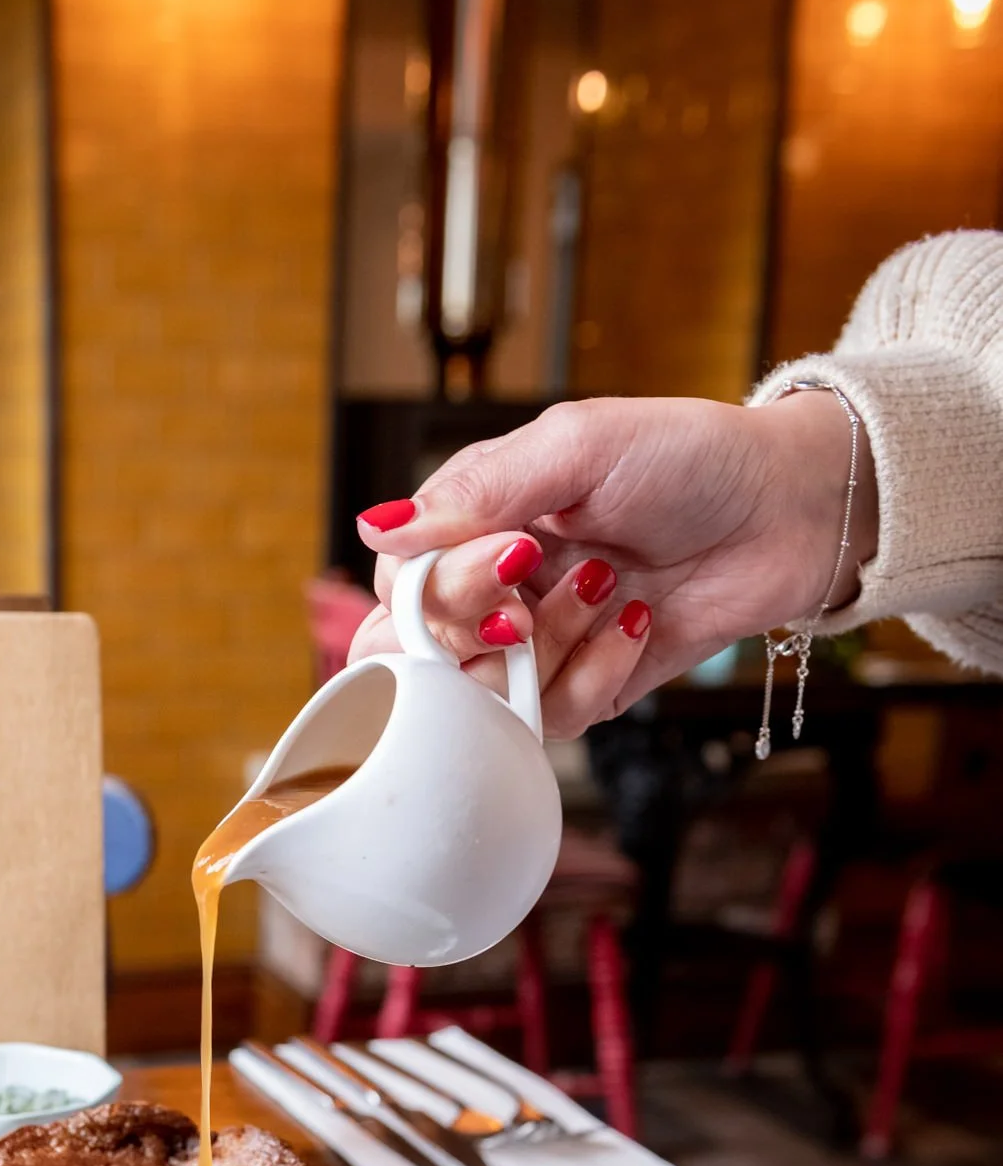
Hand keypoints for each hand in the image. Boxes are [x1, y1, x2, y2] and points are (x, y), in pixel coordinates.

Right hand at [347, 393, 877, 735]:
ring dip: (551, 645)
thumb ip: (475, 490)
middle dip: (475, 630)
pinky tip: (635, 624)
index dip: (439, 585)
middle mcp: (495, 585)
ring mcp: (539, 642)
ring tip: (611, 590)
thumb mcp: (577, 448)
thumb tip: (375, 527)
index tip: (512, 554)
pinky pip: (550, 718)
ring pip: (482, 693)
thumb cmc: (689, 458)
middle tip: (532, 595)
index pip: (399, 581)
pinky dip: (594, 675)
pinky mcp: (586, 687)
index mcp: (476, 519)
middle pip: (418, 650)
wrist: (789, 512)